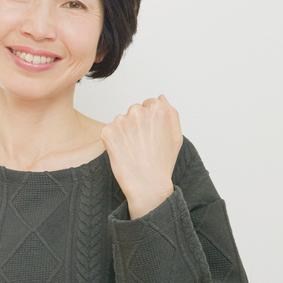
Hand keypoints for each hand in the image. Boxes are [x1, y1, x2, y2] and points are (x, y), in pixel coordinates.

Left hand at [101, 95, 182, 218]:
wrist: (147, 184)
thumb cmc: (163, 162)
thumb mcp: (176, 136)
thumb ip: (171, 113)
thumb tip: (160, 98)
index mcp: (157, 109)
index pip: (149, 104)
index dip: (150, 121)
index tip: (151, 135)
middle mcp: (138, 111)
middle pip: (134, 111)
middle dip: (137, 124)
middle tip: (142, 145)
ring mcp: (120, 121)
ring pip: (121, 121)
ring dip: (124, 132)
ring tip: (133, 150)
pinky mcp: (107, 131)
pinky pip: (109, 131)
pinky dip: (114, 140)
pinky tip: (123, 152)